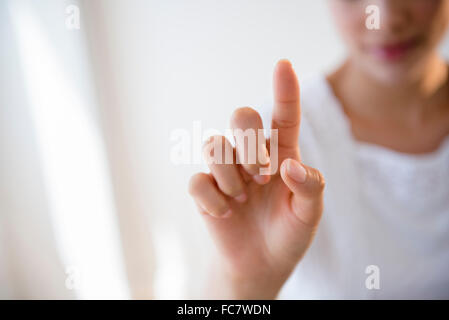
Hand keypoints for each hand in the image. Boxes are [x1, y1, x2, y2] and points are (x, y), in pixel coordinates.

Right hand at [188, 60, 324, 298]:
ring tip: (243, 199)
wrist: (262, 265)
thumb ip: (310, 186)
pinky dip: (212, 200)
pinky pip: (197, 181)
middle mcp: (250, 155)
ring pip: (214, 145)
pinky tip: (226, 214)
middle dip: (249, 141)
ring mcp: (225, 172)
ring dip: (230, 174)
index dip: (285, 90)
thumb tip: (287, 165)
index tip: (284, 64)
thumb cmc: (289, 233)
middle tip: (262, 175)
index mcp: (281, 154)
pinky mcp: (205, 192)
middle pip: (241, 116)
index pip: (284, 115)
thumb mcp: (310, 214)